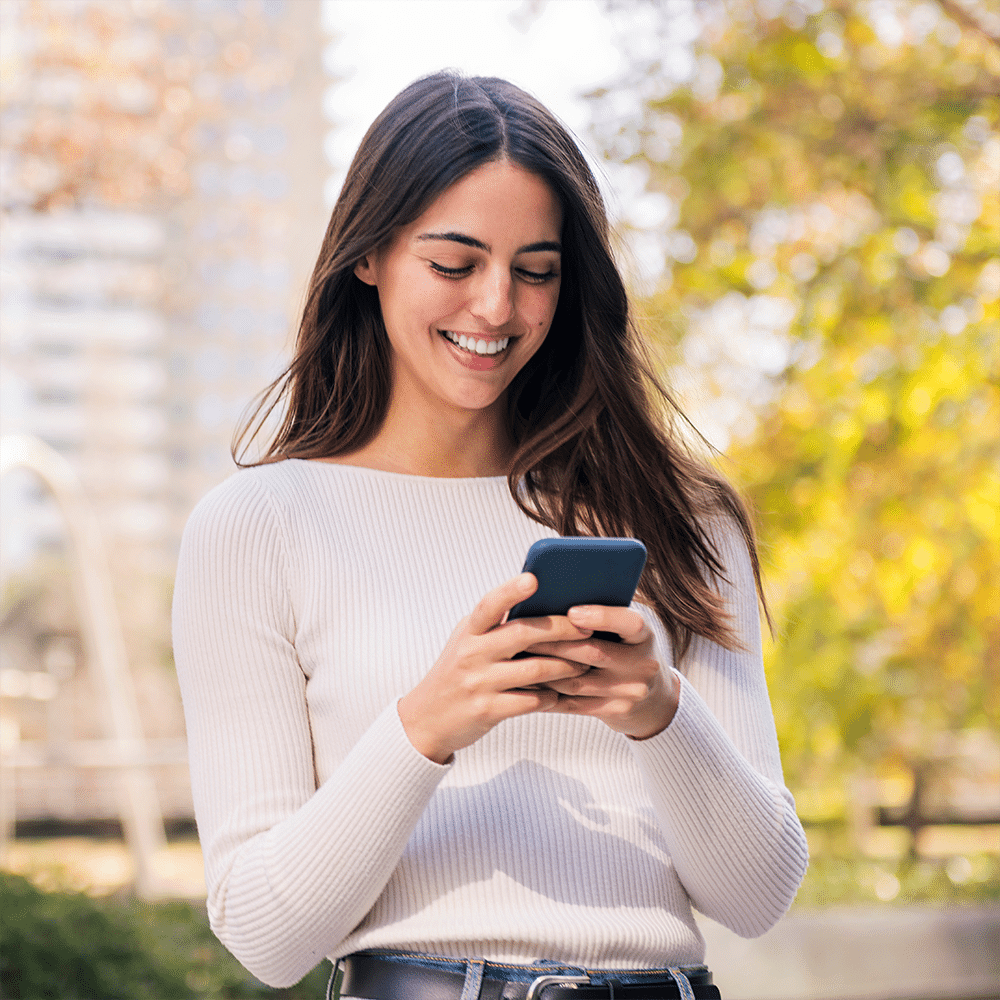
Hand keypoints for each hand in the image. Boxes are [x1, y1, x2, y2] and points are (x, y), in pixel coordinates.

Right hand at [397, 573, 594, 763]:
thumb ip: (494, 624)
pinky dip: (551, 696)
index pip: (489, 604)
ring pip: (535, 669)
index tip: (533, 579)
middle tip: (588, 627)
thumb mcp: (467, 642)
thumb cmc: (457, 673)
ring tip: (585, 663)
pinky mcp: (488, 710)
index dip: (511, 590)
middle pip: (523, 634)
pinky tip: (562, 693)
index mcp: (469, 632)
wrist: (427, 719)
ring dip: (566, 666)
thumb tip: (538, 600)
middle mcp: (472, 653)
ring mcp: (479, 682)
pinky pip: (531, 701)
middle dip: (561, 629)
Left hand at [529, 605, 679, 739]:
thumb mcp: (626, 632)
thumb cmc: (627, 651)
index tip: (572, 611)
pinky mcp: (615, 712)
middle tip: (523, 634)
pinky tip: (526, 684)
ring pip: (578, 681)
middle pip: (594, 653)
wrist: (654, 697)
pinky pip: (574, 704)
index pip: (630, 623)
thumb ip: (601, 617)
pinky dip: (547, 693)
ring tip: (517, 658)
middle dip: (555, 643)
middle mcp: (643, 664)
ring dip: (544, 670)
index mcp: (645, 636)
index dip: (601, 616)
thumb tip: (553, 598)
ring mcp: (630, 692)